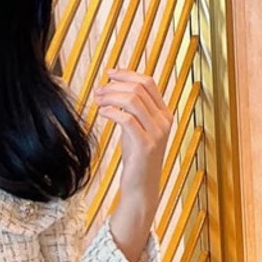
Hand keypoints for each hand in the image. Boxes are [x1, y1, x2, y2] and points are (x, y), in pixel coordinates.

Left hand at [93, 68, 173, 261]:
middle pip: (140, 88)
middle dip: (115, 85)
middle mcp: (164, 121)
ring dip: (111, 96)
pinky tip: (102, 113)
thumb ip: (131, 111)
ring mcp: (157, 133)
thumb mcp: (135, 129)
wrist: (141, 187)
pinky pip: (127, 119)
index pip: (148, 83)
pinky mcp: (145, 145)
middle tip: (98, 90)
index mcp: (164, 114)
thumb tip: (113, 90)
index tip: (109, 73)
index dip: (127, 74)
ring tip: (97, 100)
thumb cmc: (136, 159)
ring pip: (133, 100)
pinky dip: (111, 112)